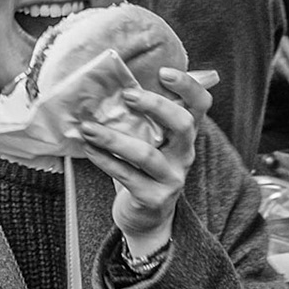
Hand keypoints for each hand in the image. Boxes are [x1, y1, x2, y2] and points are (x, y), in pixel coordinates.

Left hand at [71, 68, 212, 249]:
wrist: (145, 215)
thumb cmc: (142, 168)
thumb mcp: (149, 140)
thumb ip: (142, 116)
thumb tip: (113, 82)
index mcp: (185, 135)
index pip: (200, 105)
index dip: (188, 86)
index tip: (164, 72)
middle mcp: (184, 155)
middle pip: (183, 124)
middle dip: (156, 106)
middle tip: (127, 94)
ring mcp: (172, 178)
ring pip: (147, 154)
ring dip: (114, 138)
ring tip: (88, 127)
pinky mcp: (153, 198)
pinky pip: (127, 176)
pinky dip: (105, 160)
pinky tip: (89, 148)